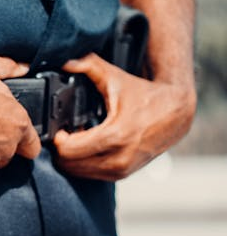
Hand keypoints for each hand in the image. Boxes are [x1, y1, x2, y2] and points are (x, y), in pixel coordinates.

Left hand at [54, 53, 195, 180]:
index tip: (59, 129)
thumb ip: (88, 65)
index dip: (58, 140)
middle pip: (70, 164)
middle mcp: (119, 157)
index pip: (69, 150)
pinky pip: (91, 176)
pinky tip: (86, 147)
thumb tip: (66, 60)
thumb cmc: (145, 96)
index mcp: (115, 135)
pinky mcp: (122, 175)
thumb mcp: (116, 78)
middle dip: (61, 150)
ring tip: (75, 140)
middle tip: (64, 134)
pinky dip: (83, 163)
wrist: (176, 114)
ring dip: (71, 158)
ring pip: (78, 172)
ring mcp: (121, 169)